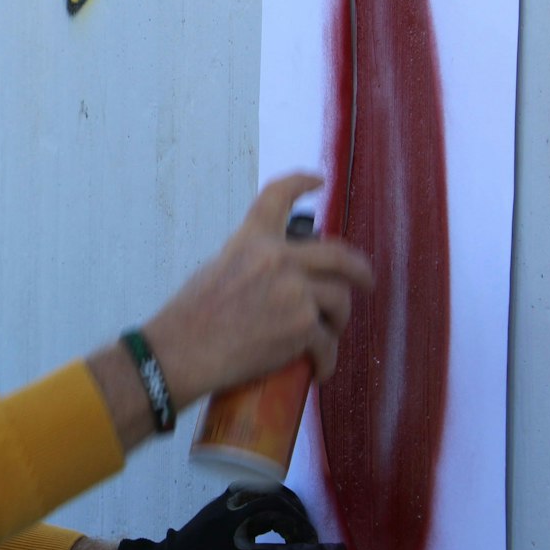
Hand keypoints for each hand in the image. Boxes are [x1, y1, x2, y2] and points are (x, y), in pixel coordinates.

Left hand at [111, 486, 344, 549]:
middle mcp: (224, 527)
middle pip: (277, 513)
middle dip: (304, 528)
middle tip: (317, 547)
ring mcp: (220, 510)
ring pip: (267, 495)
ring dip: (292, 510)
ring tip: (304, 531)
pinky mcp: (218, 504)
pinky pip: (254, 490)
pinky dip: (275, 498)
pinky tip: (284, 516)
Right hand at [144, 174, 370, 405]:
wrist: (183, 351)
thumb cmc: (189, 318)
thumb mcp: (217, 269)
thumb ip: (251, 262)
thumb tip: (277, 278)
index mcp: (252, 240)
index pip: (278, 195)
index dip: (301, 181)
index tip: (318, 180)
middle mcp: (278, 259)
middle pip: (338, 255)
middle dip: (359, 270)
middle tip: (366, 280)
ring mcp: (295, 292)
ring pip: (340, 299)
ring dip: (338, 319)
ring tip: (328, 334)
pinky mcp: (302, 327)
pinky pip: (328, 343)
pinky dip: (326, 360)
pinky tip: (320, 368)